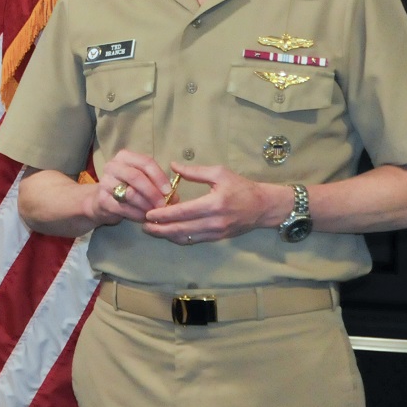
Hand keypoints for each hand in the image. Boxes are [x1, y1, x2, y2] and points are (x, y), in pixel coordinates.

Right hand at [86, 149, 174, 224]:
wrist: (100, 201)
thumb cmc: (126, 188)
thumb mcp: (141, 181)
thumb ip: (157, 185)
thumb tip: (174, 197)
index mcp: (125, 157)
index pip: (146, 162)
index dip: (159, 176)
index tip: (169, 191)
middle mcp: (113, 166)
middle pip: (136, 177)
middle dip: (153, 192)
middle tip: (163, 205)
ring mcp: (105, 182)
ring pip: (130, 193)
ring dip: (146, 205)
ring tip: (155, 213)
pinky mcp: (103, 200)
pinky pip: (124, 208)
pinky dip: (138, 214)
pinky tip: (144, 218)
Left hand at [141, 161, 285, 243]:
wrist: (263, 207)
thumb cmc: (241, 187)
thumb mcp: (219, 173)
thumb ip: (194, 171)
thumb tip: (173, 166)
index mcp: (214, 204)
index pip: (183, 212)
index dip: (163, 215)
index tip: (148, 214)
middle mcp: (214, 222)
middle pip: (181, 230)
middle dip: (160, 229)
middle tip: (144, 226)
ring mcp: (216, 233)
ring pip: (186, 238)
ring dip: (167, 236)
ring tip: (152, 230)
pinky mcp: (217, 238)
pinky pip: (194, 241)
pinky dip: (179, 238)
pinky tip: (168, 233)